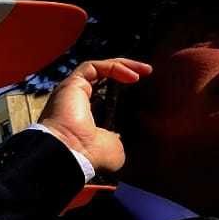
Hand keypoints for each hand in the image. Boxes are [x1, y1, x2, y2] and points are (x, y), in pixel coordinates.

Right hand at [36, 58, 151, 174]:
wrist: (71, 151)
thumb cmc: (90, 154)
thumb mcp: (114, 148)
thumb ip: (117, 138)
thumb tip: (119, 134)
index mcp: (85, 117)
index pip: (104, 96)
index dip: (122, 91)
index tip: (142, 93)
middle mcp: (77, 102)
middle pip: (102, 78)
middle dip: (125, 71)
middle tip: (146, 72)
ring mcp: (72, 91)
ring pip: (98, 69)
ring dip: (123, 65)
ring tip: (145, 70)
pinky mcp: (71, 83)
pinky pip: (93, 67)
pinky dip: (114, 67)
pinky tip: (133, 76)